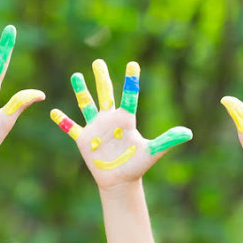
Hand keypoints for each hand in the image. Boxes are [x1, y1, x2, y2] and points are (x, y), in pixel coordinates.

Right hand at [50, 59, 192, 189]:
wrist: (121, 180)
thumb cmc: (137, 165)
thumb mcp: (153, 151)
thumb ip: (168, 140)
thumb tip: (188, 133)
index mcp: (126, 119)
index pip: (130, 96)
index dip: (131, 81)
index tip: (133, 64)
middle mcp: (111, 119)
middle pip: (106, 94)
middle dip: (102, 78)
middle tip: (98, 61)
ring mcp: (96, 128)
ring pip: (87, 105)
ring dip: (81, 91)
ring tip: (76, 75)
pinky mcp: (84, 140)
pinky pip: (72, 128)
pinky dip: (63, 121)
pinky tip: (53, 111)